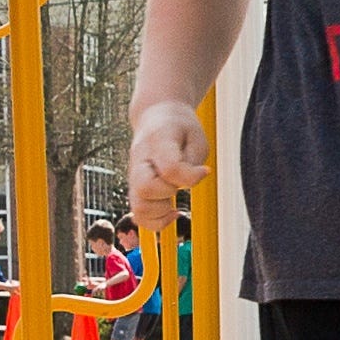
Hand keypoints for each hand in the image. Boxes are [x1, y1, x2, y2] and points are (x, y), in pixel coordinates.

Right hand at [128, 97, 211, 218]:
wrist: (155, 117)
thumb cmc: (179, 128)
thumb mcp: (196, 137)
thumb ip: (194, 162)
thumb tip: (194, 182)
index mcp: (158, 141)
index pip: (170, 167)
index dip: (191, 176)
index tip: (205, 171)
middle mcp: (140, 160)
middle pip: (145, 188)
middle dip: (169, 194)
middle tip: (180, 187)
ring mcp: (134, 176)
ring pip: (139, 207)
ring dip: (162, 212)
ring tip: (175, 203)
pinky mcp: (135, 189)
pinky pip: (138, 215)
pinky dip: (156, 222)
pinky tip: (171, 211)